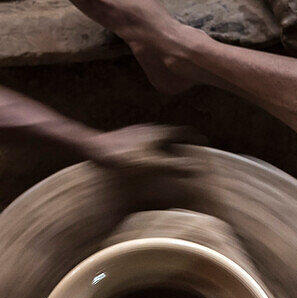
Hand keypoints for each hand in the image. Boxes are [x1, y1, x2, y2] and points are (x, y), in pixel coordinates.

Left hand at [85, 124, 200, 176]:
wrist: (94, 148)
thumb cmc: (124, 157)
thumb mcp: (153, 164)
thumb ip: (175, 166)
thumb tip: (197, 169)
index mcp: (159, 133)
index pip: (183, 132)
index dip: (194, 138)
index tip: (201, 144)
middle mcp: (150, 128)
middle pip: (170, 134)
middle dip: (180, 143)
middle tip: (186, 154)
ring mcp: (137, 131)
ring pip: (156, 137)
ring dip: (164, 145)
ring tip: (168, 158)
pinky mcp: (126, 137)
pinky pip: (144, 141)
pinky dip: (151, 148)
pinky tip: (145, 159)